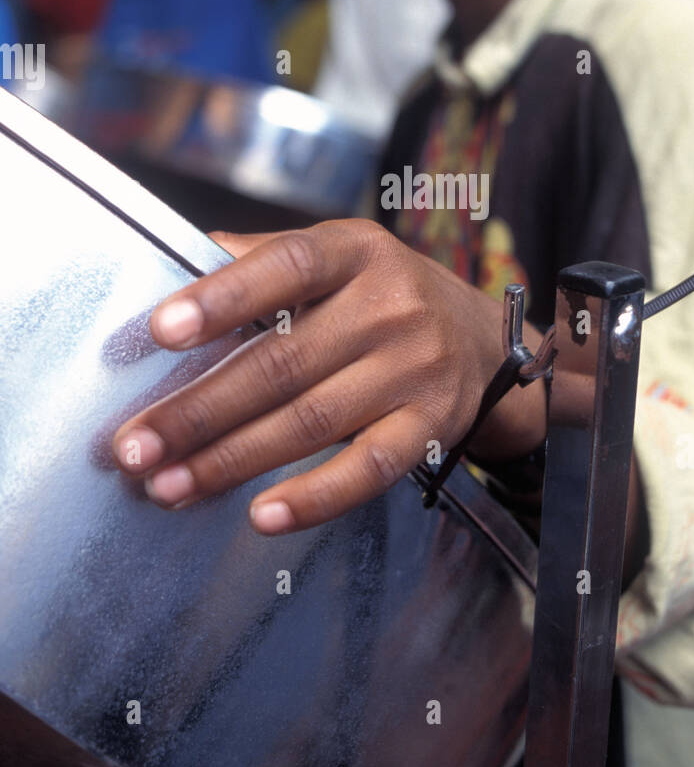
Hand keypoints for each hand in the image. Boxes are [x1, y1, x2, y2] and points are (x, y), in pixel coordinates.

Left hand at [111, 219, 546, 533]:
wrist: (484, 342)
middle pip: (282, 362)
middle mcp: (391, 305)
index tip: (161, 332)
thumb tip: (175, 258)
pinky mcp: (432, 427)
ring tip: (169, 486)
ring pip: (311, 422)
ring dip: (231, 461)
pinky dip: (313, 497)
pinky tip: (260, 515)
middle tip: (135, 447)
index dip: (223, 298)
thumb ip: (264, 258)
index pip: (286, 264)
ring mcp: (415, 368)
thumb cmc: (383, 295)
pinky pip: (367, 468)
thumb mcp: (339, 256)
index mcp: (355, 251)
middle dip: (199, 410)